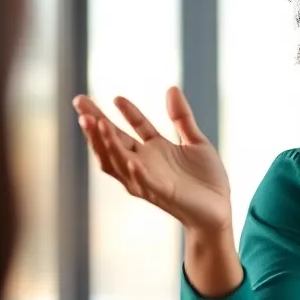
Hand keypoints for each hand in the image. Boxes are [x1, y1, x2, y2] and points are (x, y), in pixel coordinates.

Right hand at [74, 86, 232, 234]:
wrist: (218, 211)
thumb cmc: (206, 180)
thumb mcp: (196, 141)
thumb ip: (182, 118)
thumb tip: (172, 88)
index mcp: (154, 151)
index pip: (132, 128)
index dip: (126, 112)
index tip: (115, 97)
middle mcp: (145, 165)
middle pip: (114, 141)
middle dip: (95, 123)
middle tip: (80, 103)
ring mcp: (149, 180)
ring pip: (119, 161)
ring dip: (107, 143)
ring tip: (96, 122)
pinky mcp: (163, 194)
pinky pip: (145, 183)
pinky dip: (136, 172)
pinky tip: (130, 159)